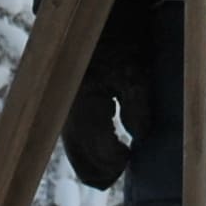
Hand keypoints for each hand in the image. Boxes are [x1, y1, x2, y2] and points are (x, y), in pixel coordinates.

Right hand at [62, 43, 147, 190]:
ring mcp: (65, 121)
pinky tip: (115, 147)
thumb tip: (140, 137)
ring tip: (125, 155)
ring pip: (79, 162)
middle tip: (129, 158)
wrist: (95, 35)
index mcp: (83, 104)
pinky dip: (95, 158)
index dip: (116, 161)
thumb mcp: (134, 70)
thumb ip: (137, 104)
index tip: (133, 154)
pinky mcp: (68, 122)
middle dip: (109, 171)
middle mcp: (68, 117)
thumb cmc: (118, 49)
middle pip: (84, 165)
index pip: (97, 150)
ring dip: (102, 167)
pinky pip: (77, 152)